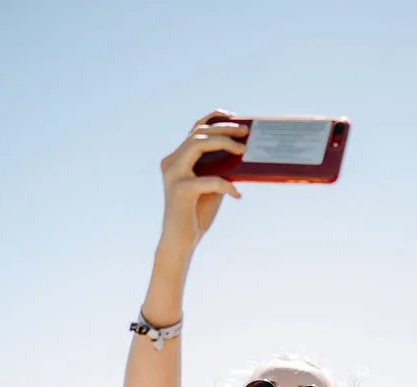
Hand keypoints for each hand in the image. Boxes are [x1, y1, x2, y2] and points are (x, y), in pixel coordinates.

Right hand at [158, 110, 246, 253]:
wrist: (181, 241)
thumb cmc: (197, 213)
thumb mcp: (212, 186)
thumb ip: (219, 168)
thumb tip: (242, 152)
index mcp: (177, 159)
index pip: (194, 130)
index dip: (212, 118)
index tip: (233, 115)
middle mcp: (171, 163)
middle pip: (198, 133)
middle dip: (224, 129)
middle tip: (245, 132)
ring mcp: (173, 174)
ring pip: (197, 145)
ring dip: (223, 143)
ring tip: (243, 150)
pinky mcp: (180, 190)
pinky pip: (209, 179)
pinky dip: (226, 185)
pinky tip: (237, 195)